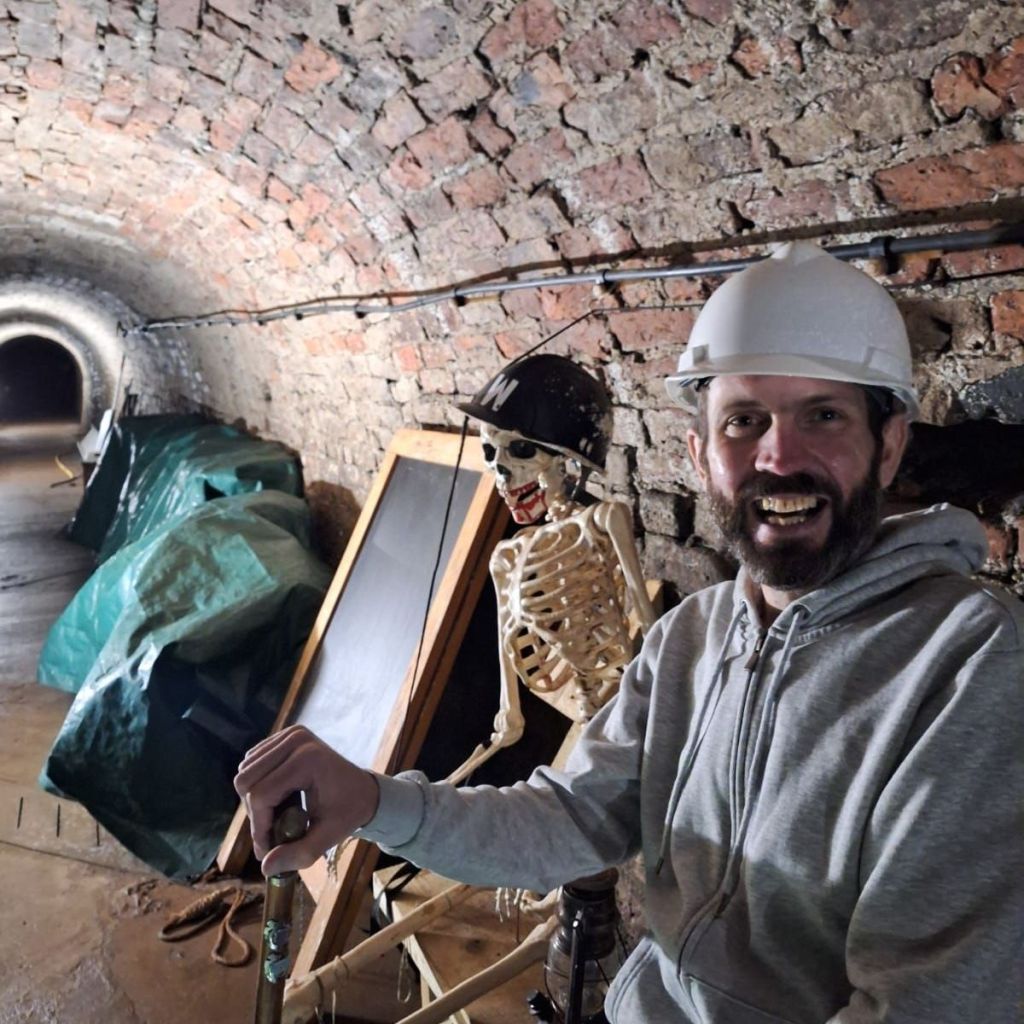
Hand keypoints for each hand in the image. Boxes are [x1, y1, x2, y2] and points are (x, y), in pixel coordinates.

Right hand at [234, 725, 379, 876]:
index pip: (261, 794)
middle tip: (272, 832)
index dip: (259, 826)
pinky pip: (251, 762)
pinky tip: (278, 797)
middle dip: (255, 813)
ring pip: (245, 772)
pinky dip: (257, 784)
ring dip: (254, 800)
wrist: (362, 790)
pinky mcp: (284, 734)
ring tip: (277, 815)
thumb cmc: (348, 812)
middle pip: (247, 781)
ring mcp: (290, 733)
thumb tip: (265, 866)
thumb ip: (298, 853)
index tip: (267, 849)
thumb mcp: (328, 836)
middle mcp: (296, 739)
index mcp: (308, 759)